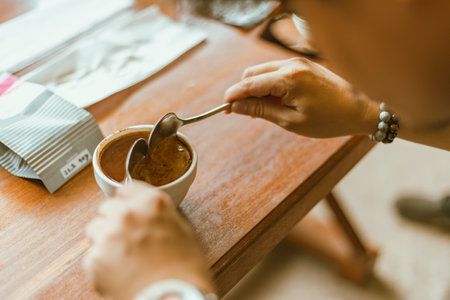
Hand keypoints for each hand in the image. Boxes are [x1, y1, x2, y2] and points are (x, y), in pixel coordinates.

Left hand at [84, 181, 214, 299]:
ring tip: (123, 257)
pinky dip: (102, 263)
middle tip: (127, 239)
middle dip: (115, 221)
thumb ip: (161, 215)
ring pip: (95, 228)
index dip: (128, 202)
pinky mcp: (95, 259)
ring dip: (105, 239)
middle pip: (108, 207)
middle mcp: (128, 214)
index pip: (126, 188)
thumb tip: (149, 214)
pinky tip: (119, 272)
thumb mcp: (182, 231)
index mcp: (152, 203)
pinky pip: (92, 255)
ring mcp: (109, 236)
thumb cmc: (185, 271)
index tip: (129, 209)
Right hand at [225, 57, 378, 137]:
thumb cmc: (329, 119)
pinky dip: (269, 85)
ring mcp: (297, 62)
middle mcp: (290, 64)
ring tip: (263, 110)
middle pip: (252, 74)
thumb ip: (261, 111)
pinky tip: (275, 101)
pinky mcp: (302, 65)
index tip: (224, 109)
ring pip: (263, 71)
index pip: (249, 84)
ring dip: (256, 88)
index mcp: (287, 79)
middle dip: (243, 92)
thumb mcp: (291, 121)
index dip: (233, 97)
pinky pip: (276, 71)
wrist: (360, 109)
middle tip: (244, 113)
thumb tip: (236, 107)